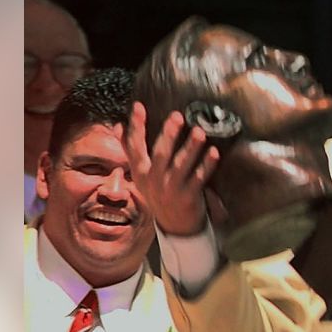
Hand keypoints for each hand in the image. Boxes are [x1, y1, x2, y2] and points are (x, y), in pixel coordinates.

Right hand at [123, 101, 219, 235]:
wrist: (174, 225)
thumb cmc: (158, 192)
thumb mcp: (140, 173)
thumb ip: (130, 149)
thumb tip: (118, 125)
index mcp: (140, 172)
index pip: (135, 146)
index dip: (136, 126)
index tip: (139, 106)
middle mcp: (153, 180)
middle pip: (160, 154)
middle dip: (168, 135)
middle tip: (177, 116)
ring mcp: (171, 189)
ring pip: (181, 165)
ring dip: (191, 148)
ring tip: (199, 132)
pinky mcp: (188, 197)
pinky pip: (199, 178)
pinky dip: (207, 165)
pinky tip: (214, 152)